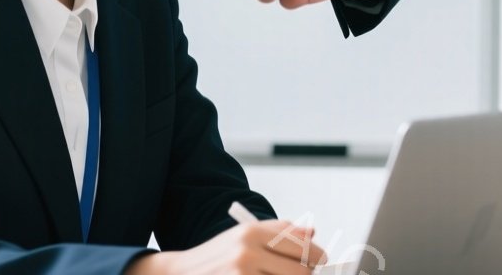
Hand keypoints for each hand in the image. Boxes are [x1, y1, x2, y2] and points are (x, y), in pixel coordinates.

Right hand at [127, 220, 326, 274]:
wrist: (180, 273)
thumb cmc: (217, 256)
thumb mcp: (245, 235)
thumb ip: (279, 231)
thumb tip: (313, 232)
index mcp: (252, 232)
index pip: (303, 248)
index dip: (318, 259)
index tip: (321, 264)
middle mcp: (246, 252)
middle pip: (300, 272)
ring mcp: (241, 274)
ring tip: (276, 274)